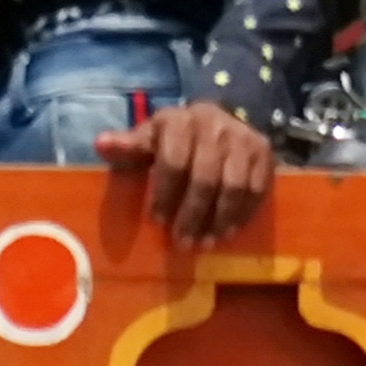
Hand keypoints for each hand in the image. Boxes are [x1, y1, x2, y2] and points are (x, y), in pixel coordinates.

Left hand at [93, 100, 274, 246]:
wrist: (215, 121)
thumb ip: (127, 147)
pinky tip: (228, 231)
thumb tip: (101, 144)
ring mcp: (243, 138)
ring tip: (207, 242)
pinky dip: (243, 214)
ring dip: (220, 219)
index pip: (173, 162)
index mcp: (179, 121)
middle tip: (183, 243)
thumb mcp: (147, 140)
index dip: (164, 195)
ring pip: (234, 186)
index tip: (157, 221)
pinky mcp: (264, 152)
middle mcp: (214, 125)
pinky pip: (258, 189)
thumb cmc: (172, 139)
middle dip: (193, 215)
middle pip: (205, 178)